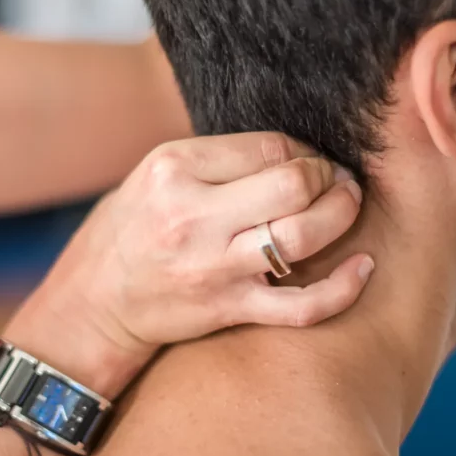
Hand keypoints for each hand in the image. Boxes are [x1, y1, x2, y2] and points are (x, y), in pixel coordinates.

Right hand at [9, 132, 371, 395]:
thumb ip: (217, 161)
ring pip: (303, 237)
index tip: (310, 163)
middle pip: (293, 184)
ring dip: (341, 218)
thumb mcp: (155, 176)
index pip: (270, 146)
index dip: (305, 152)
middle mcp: (192, 215)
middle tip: (339, 183)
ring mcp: (211, 266)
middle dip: (331, 179)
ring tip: (347, 209)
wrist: (93, 303)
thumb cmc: (131, 230)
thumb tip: (292, 152)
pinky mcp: (226, 308)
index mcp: (174, 169)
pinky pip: (301, 305)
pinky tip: (362, 269)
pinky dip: (343, 289)